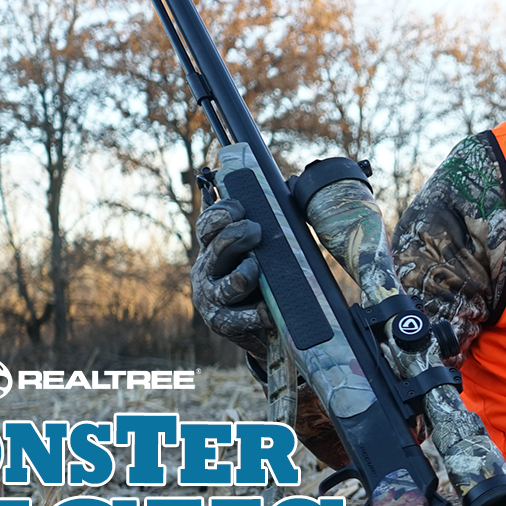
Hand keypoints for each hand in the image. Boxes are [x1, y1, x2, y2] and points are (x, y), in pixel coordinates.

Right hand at [193, 200, 271, 352]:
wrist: (259, 324)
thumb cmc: (263, 276)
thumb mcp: (264, 246)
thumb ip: (274, 216)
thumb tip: (298, 180)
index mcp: (214, 246)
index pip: (208, 224)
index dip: (222, 213)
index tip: (241, 209)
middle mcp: (206, 269)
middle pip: (216, 246)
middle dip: (235, 236)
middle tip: (255, 231)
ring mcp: (211, 297)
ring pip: (226, 284)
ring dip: (242, 275)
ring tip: (254, 270)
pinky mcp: (222, 322)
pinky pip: (237, 318)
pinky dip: (255, 313)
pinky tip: (268, 310)